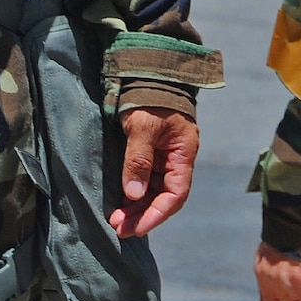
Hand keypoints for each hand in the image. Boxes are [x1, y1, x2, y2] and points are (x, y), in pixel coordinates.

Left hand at [107, 107, 196, 236]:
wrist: (148, 72)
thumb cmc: (149, 96)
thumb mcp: (143, 126)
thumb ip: (139, 159)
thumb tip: (134, 194)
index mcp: (183, 154)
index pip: (175, 194)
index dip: (157, 214)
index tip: (137, 228)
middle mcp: (176, 159)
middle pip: (163, 196)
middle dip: (143, 214)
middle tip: (120, 228)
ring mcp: (164, 156)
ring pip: (153, 190)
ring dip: (137, 207)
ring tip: (117, 220)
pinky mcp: (151, 151)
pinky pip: (145, 179)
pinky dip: (134, 192)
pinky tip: (122, 203)